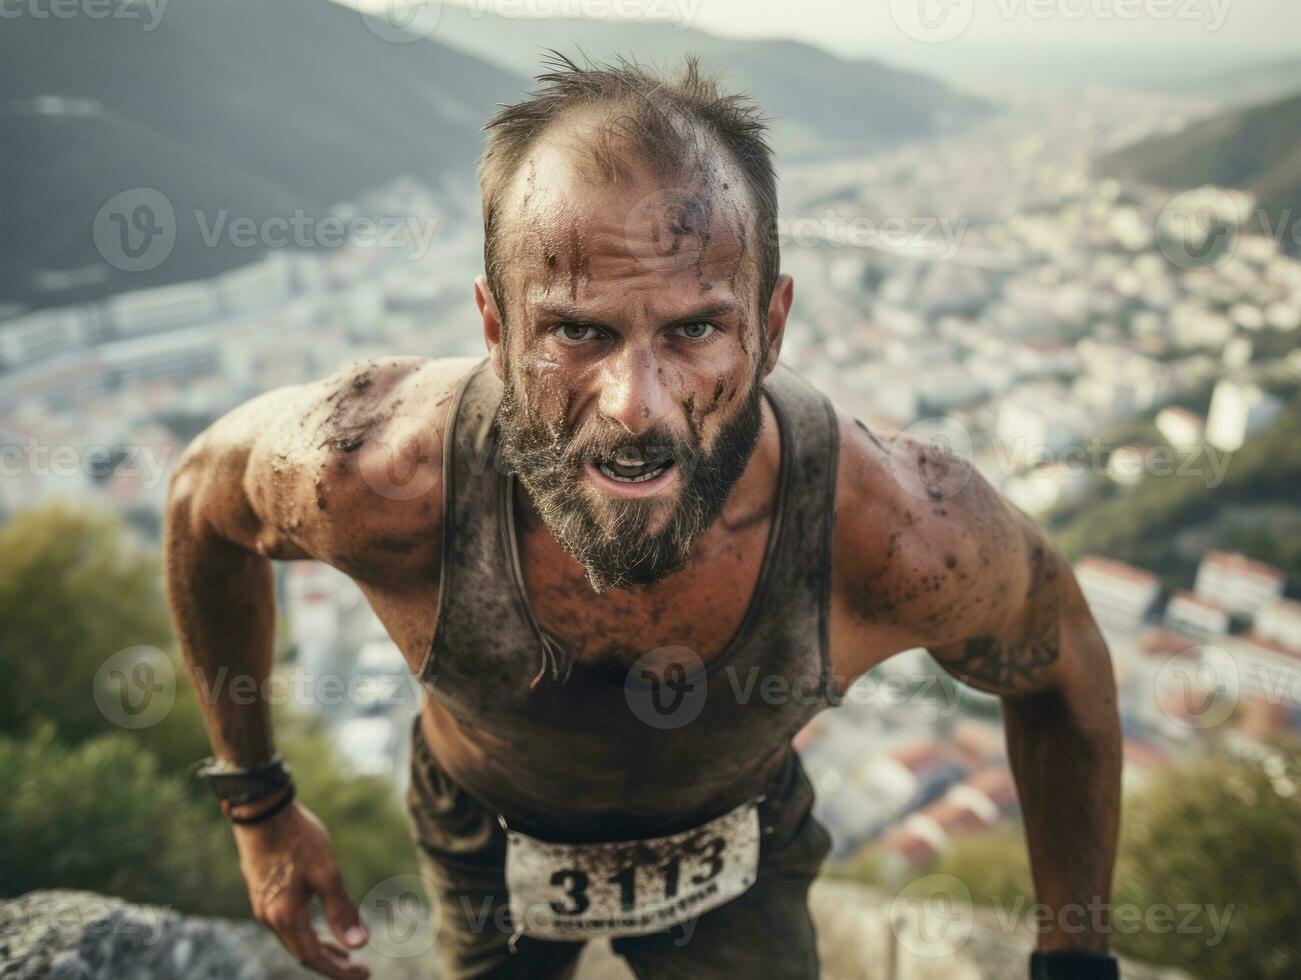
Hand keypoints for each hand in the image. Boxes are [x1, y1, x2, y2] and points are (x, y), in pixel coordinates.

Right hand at [233, 799, 370, 979]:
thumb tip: (360, 944)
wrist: (262, 810)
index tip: (364, 974)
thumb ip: (341, 910)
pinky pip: (288, 924)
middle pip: (302, 952)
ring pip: (294, 938)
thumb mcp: (326, 873)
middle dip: (332, 963)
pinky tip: (320, 924)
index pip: (312, 957)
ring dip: (320, 947)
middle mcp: (269, 916)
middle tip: (360, 968)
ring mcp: (263, 905)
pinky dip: (308, 931)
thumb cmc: (297, 838)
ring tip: (345, 952)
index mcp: (284, 916)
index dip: (338, 971)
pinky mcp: (263, 891)